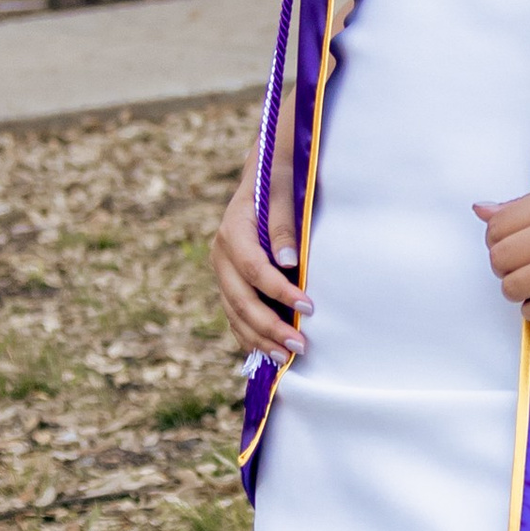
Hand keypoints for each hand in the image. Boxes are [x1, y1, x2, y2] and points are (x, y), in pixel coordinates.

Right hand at [213, 166, 307, 362]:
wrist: (263, 173)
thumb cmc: (280, 180)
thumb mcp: (283, 191)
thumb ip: (282, 226)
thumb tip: (289, 262)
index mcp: (233, 230)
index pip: (254, 269)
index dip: (280, 292)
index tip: (308, 307)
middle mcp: (221, 254)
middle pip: (241, 299)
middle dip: (271, 326)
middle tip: (300, 345)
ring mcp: (221, 270)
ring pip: (234, 313)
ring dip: (259, 338)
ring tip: (285, 356)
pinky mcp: (228, 282)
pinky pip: (233, 315)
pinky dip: (248, 336)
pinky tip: (267, 352)